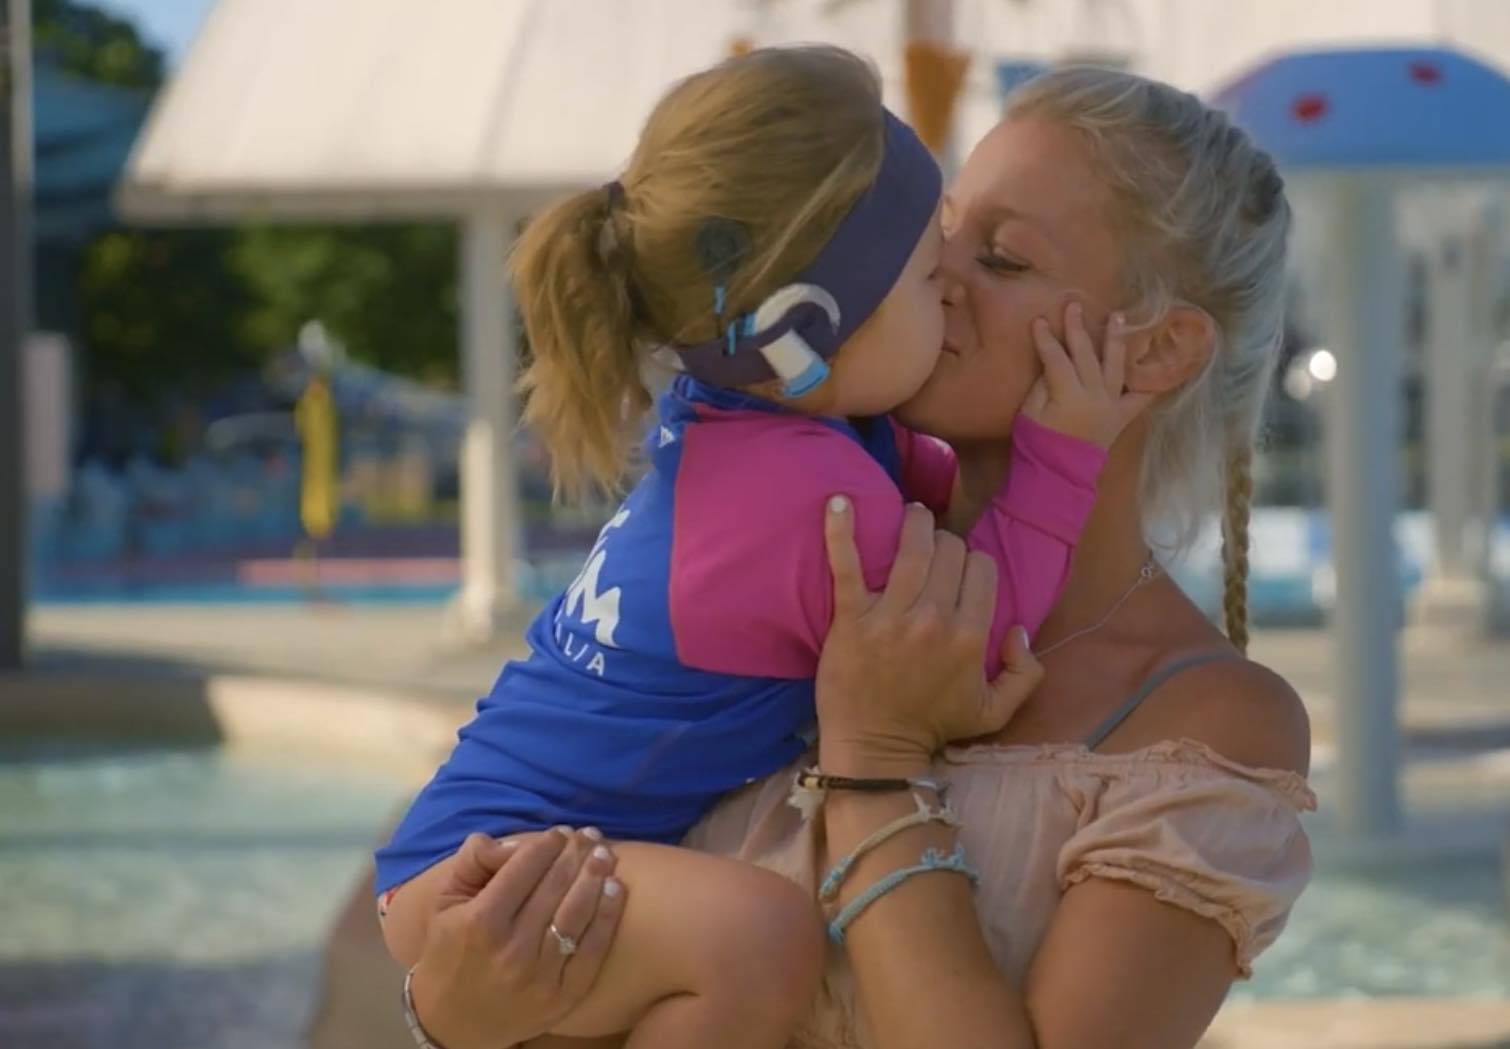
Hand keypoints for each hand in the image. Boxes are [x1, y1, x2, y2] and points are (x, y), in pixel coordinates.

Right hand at [409, 828, 625, 1048]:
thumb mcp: (445, 902)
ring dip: (596, 877)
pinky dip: (608, 916)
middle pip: (555, 885)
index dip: (548, 844)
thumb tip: (510, 841)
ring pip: (577, 913)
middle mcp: (512, 947)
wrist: (452, 1021)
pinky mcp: (562, 995)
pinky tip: (616, 889)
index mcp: (481, 921)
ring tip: (605, 855)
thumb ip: (473, 861)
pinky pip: (592, 949)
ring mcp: (540, 974)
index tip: (560, 833)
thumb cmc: (449, 950)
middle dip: (576, 853)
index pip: (525, 867)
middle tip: (590, 836)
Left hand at [814, 499, 1042, 775]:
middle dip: (946, 542)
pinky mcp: (851, 619)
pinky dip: (840, 530)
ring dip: (915, 521)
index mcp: (970, 636)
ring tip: (912, 514)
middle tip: (933, 546)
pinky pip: (845, 565)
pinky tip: (839, 501)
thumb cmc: (932, 726)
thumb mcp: (995, 711)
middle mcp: (934, 620)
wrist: (876, 749)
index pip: (982, 568)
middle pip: (949, 551)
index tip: (959, 567)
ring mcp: (891, 617)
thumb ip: (1026, 672)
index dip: (973, 561)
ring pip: (911, 547)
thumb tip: (1018, 629)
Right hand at [1023, 302, 1151, 447]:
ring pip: (1116, 366)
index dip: (1046, 339)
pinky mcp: (1122, 416)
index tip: (1039, 321)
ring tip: (1120, 317)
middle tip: (1075, 305)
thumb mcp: (1029, 414)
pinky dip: (1149, 381)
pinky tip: (1159, 365)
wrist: (1058, 475)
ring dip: (1117, 339)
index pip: (1056, 358)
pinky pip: (1140, 397)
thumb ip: (1042, 385)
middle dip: (1078, 328)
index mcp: (1068, 395)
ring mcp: (1112, 405)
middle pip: (1086, 355)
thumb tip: (1052, 362)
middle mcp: (1095, 396)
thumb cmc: (1037, 445)